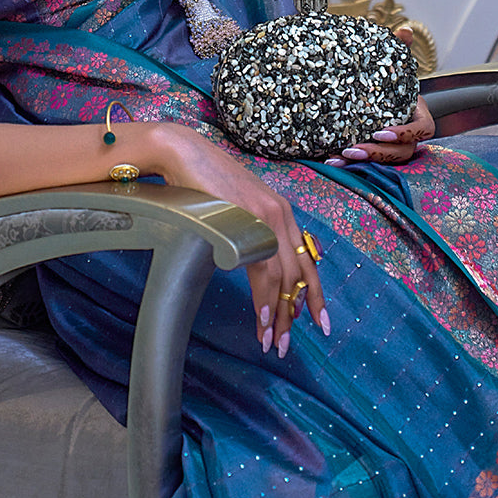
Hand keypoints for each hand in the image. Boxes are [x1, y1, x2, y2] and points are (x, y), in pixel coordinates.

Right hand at [154, 124, 328, 358]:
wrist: (182, 152)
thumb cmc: (202, 181)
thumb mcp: (235, 210)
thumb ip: (250, 233)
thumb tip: (252, 264)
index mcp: (280, 213)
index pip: (306, 260)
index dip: (312, 294)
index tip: (315, 321)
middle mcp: (280, 214)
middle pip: (298, 274)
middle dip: (293, 314)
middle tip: (285, 345)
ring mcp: (266, 215)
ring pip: (282, 275)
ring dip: (277, 313)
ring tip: (271, 342)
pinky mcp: (247, 217)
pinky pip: (262, 265)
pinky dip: (263, 295)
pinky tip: (261, 317)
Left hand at [325, 25, 434, 165]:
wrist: (370, 91)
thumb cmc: (386, 79)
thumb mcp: (391, 63)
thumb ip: (398, 48)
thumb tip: (404, 31)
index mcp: (417, 113)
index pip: (424, 130)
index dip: (405, 134)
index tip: (381, 131)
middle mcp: (407, 134)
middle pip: (404, 152)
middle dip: (379, 152)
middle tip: (354, 148)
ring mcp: (392, 146)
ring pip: (386, 161)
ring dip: (364, 161)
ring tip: (340, 156)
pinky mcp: (375, 151)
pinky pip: (367, 163)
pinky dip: (350, 164)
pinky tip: (330, 161)